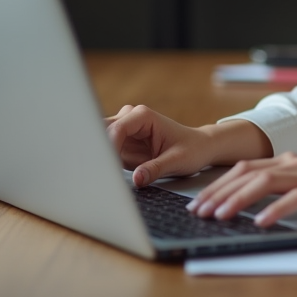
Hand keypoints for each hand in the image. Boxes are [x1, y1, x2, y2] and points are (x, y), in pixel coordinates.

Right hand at [105, 106, 273, 186]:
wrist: (199, 148)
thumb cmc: (192, 149)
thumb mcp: (177, 161)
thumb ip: (155, 169)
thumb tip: (137, 179)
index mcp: (143, 116)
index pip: (117, 129)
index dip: (109, 147)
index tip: (107, 167)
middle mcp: (130, 119)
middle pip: (101, 130)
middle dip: (98, 149)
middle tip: (97, 170)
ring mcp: (125, 132)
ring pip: (101, 142)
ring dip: (103, 158)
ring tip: (111, 172)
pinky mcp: (123, 145)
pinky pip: (108, 155)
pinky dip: (108, 164)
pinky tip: (115, 172)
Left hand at [186, 153, 296, 226]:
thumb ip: (291, 186)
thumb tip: (259, 203)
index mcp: (293, 161)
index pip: (246, 168)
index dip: (219, 183)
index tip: (200, 200)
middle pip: (248, 173)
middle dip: (218, 191)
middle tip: (198, 210)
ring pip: (265, 183)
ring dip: (237, 200)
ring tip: (219, 216)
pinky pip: (295, 200)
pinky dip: (274, 211)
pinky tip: (260, 224)